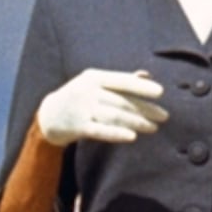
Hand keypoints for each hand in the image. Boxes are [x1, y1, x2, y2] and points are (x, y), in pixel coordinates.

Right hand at [34, 67, 166, 148]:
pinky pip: (100, 131)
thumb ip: (120, 80)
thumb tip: (146, 75)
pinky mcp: (78, 127)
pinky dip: (116, 133)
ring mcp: (82, 109)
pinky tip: (132, 136)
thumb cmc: (79, 97)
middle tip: (164, 116)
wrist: (48, 115)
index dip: (141, 87)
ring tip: (153, 128)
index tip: (161, 93)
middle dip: (145, 109)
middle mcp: (87, 91)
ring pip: (114, 116)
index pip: (122, 81)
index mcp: (94, 77)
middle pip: (122, 101)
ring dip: (136, 122)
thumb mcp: (95, 83)